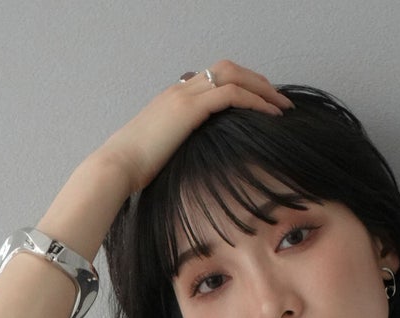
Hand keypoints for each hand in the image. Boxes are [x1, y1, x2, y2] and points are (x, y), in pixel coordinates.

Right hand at [98, 61, 294, 195]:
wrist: (117, 165)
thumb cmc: (133, 168)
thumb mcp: (159, 153)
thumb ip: (176, 148)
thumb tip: (189, 164)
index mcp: (173, 98)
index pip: (213, 77)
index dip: (240, 84)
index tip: (260, 101)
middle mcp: (180, 90)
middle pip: (227, 68)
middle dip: (257, 80)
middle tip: (278, 100)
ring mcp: (185, 96)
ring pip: (233, 75)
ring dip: (262, 88)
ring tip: (282, 106)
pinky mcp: (190, 109)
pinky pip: (232, 95)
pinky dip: (255, 101)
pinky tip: (270, 115)